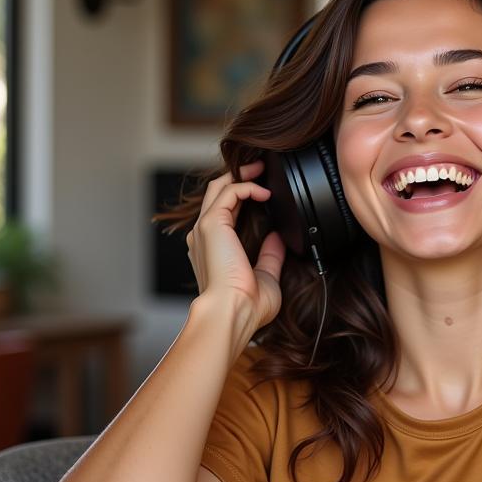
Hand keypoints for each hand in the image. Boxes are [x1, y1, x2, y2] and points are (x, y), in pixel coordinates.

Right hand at [186, 159, 285, 332]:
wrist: (232, 312)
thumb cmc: (246, 306)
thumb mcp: (265, 276)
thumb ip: (270, 256)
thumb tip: (277, 239)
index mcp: (213, 249)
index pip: (222, 213)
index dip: (240, 197)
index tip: (262, 192)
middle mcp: (204, 236)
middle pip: (216, 193)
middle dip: (238, 177)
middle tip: (260, 169)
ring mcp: (205, 228)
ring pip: (218, 187)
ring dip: (241, 174)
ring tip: (261, 169)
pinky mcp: (212, 224)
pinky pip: (228, 192)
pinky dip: (247, 186)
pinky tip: (264, 192)